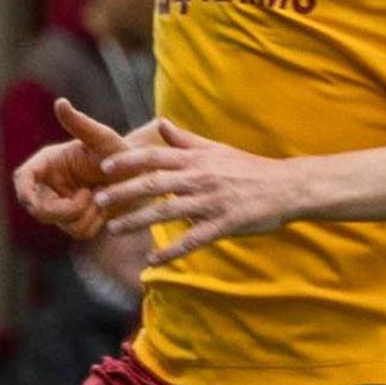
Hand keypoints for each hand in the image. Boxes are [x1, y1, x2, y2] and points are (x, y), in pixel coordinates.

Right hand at [15, 97, 135, 238]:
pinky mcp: (77, 221)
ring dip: (85, 213)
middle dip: (63, 208)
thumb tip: (61, 102)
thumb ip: (80, 124)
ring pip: (61, 223)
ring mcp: (62, 205)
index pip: (23, 178)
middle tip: (90, 195)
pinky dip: (95, 221)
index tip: (33, 202)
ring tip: (101, 195)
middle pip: (38, 208)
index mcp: (49, 163)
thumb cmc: (122, 152)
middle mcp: (51, 185)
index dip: (24, 192)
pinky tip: (105, 207)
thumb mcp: (103, 138)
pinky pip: (79, 231)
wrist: (144, 176)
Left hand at [98, 118, 317, 264]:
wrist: (287, 187)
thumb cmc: (251, 168)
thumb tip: (162, 124)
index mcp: (197, 160)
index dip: (128, 162)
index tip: (105, 167)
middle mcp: (200, 179)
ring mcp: (211, 203)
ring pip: (166, 212)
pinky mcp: (223, 225)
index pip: (155, 157)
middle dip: (123, 192)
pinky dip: (170, 252)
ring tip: (115, 229)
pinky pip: (191, 240)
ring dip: (137, 221)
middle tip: (99, 200)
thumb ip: (186, 140)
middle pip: (153, 184)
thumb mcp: (217, 149)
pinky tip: (152, 261)